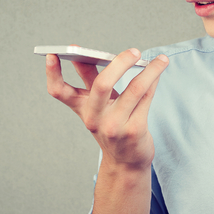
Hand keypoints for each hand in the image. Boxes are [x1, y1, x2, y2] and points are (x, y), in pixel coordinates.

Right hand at [46, 48, 168, 171]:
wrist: (126, 163)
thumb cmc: (111, 125)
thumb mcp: (97, 105)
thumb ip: (90, 78)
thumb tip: (79, 51)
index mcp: (82, 108)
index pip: (59, 91)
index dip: (52, 73)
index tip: (52, 54)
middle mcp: (95, 118)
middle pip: (101, 85)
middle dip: (119, 63)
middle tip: (134, 51)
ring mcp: (114, 126)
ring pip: (134, 90)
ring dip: (150, 71)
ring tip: (161, 59)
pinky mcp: (134, 131)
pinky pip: (146, 99)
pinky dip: (154, 82)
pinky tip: (159, 72)